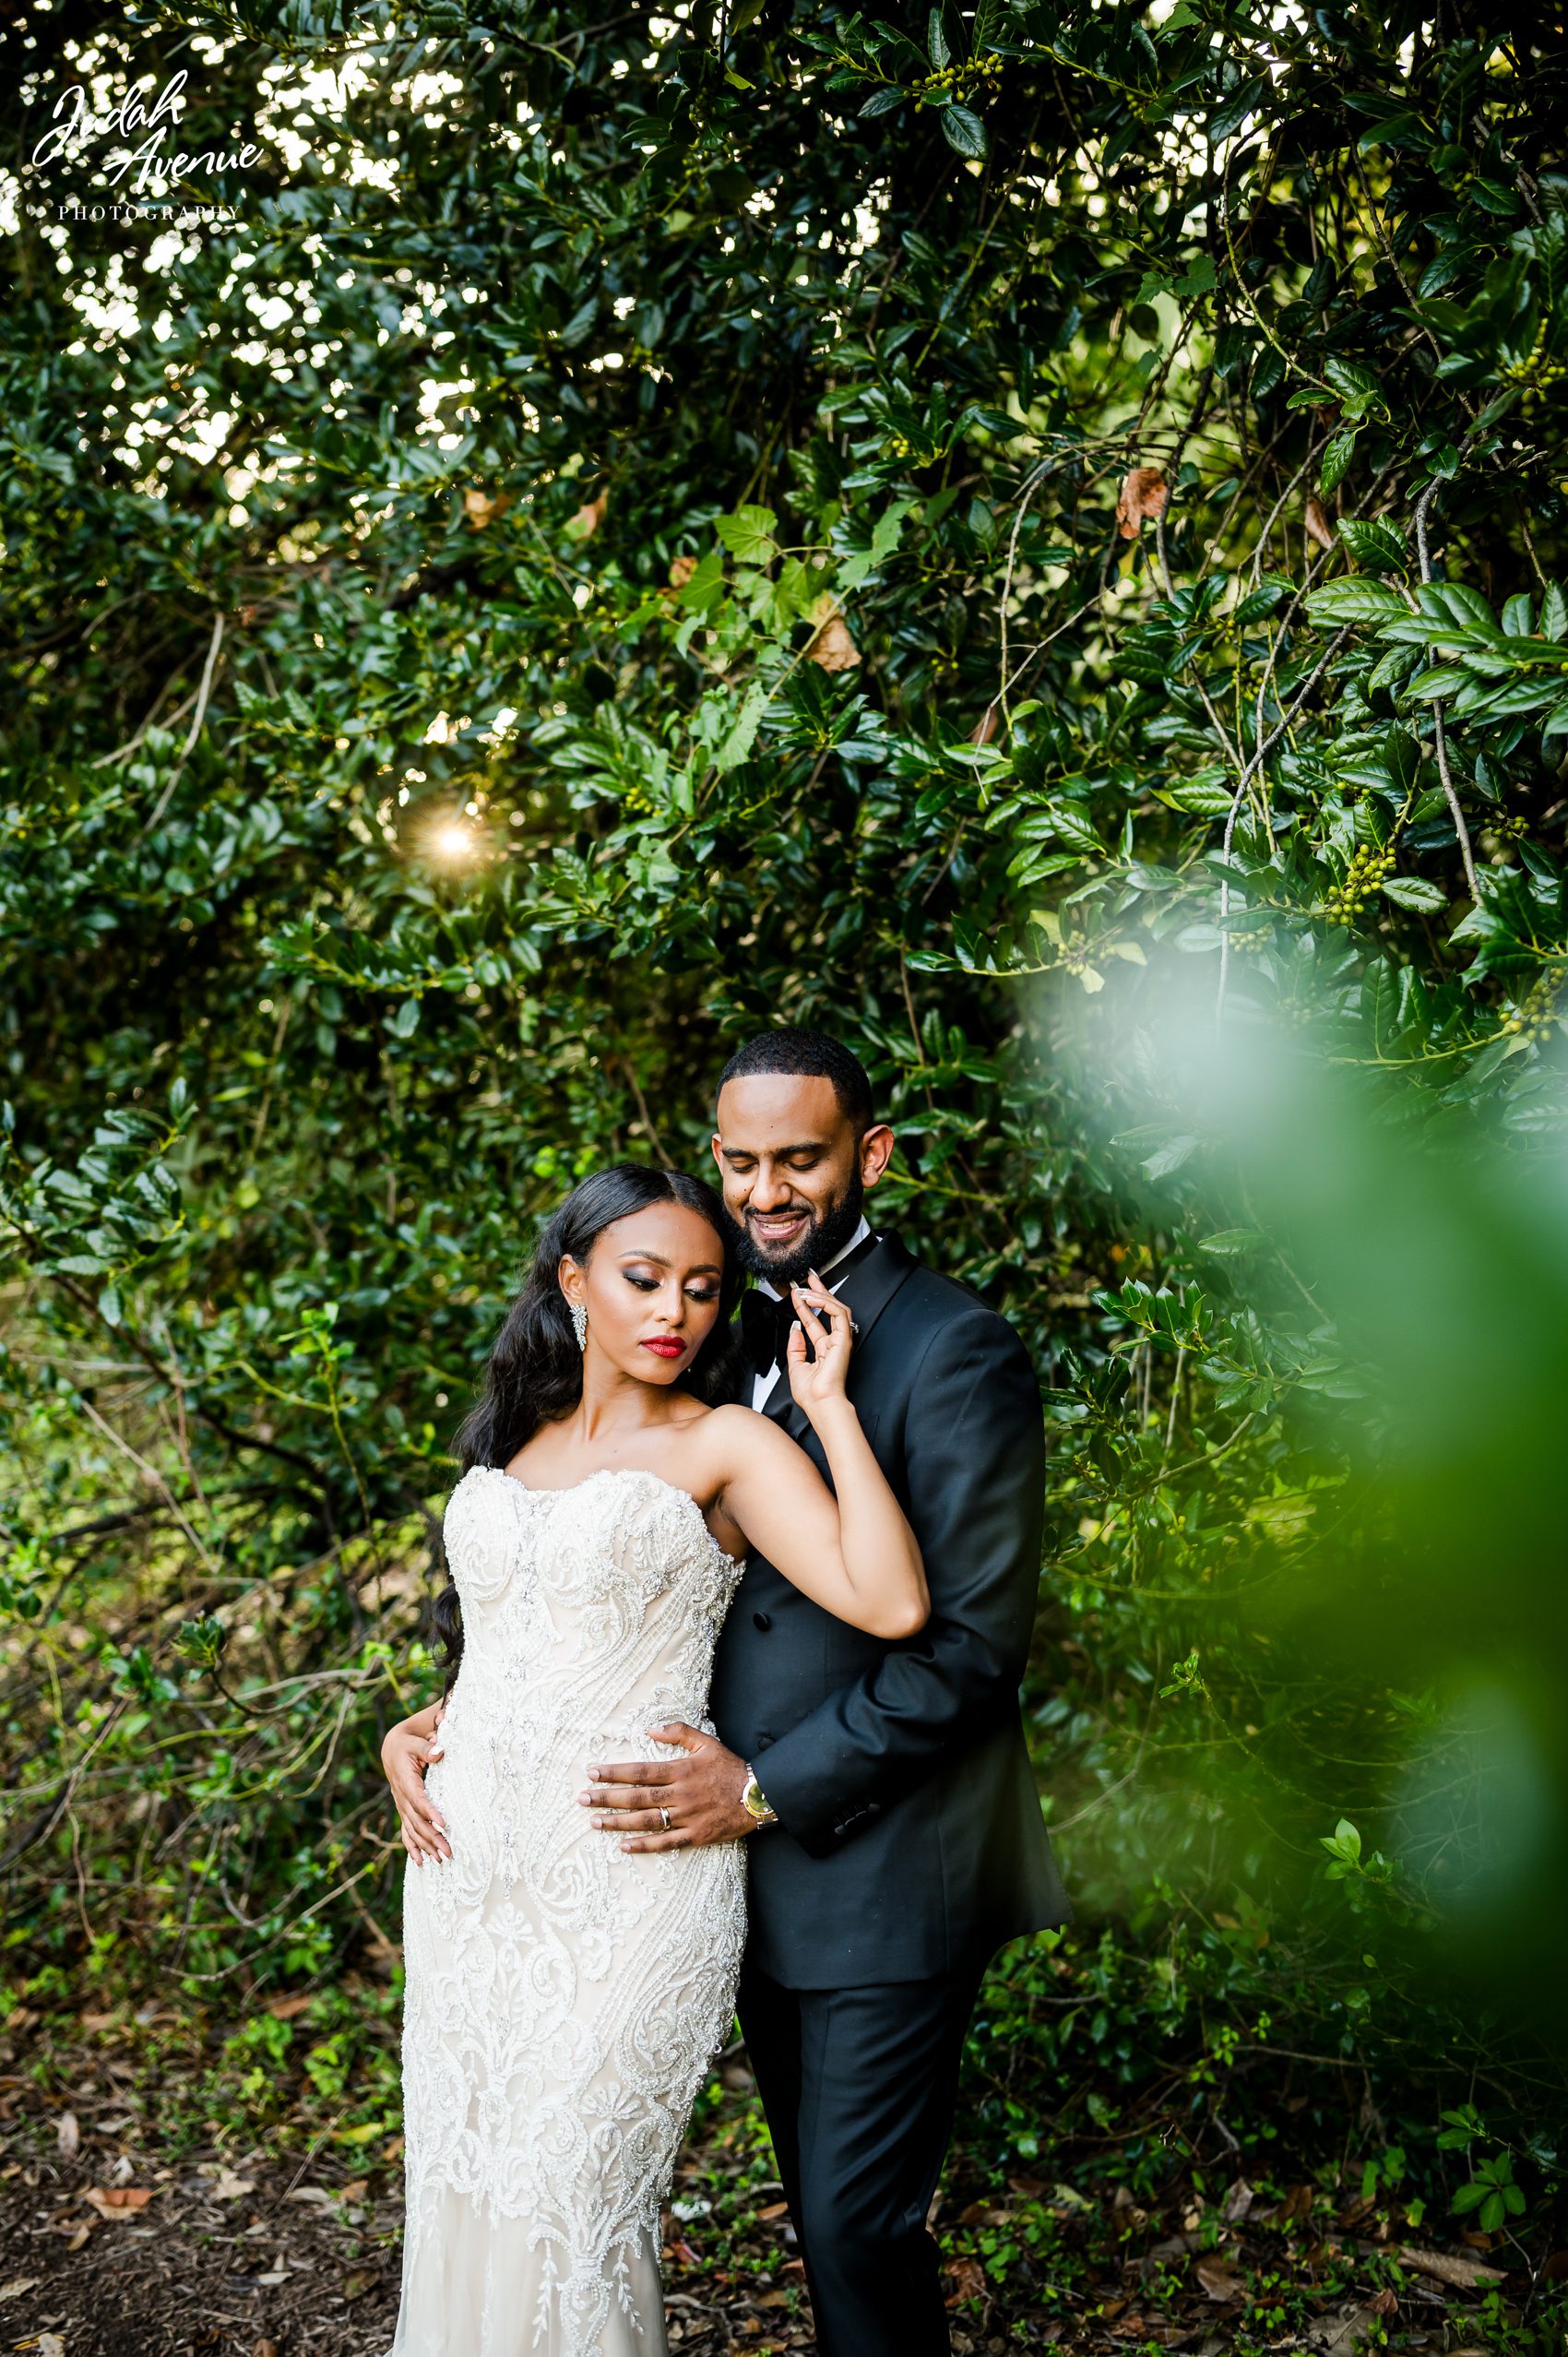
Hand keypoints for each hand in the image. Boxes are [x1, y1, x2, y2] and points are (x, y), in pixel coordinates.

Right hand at [381, 1706, 449, 1865]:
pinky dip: (412, 1847)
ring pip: (412, 1829)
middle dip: (432, 1838)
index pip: (418, 1799)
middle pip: (417, 1821)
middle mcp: (401, 1796)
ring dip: (426, 1846)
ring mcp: (401, 1805)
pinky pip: (406, 1831)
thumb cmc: (407, 1742)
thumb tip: (439, 1752)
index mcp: (405, 1780)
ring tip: (441, 1860)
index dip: (430, 1812)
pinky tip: (420, 1862)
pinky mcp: (403, 1808)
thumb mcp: (415, 1740)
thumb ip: (427, 1747)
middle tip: (448, 1851)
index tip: (443, 1824)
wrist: (391, 1748)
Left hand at [578, 1722, 755, 1850]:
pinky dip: (643, 1846)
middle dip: (606, 1798)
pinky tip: (623, 1846)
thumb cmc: (730, 1768)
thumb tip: (651, 1728)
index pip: (640, 1771)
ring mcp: (686, 1818)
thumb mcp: (707, 1742)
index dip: (614, 1772)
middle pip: (637, 1797)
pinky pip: (665, 1843)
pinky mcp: (694, 1836)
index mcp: (681, 1770)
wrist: (759, 1796)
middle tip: (582, 1799)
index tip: (592, 1772)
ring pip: (646, 1821)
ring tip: (594, 1822)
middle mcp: (680, 1795)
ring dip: (618, 1822)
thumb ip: (679, 1733)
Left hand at [785, 1269, 853, 1418]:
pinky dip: (824, 1303)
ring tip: (804, 1289)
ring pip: (836, 1308)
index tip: (795, 1295)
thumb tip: (795, 1328)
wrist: (820, 1403)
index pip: (814, 1321)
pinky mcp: (844, 1339)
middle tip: (809, 1278)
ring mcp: (841, 1340)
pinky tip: (811, 1299)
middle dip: (818, 1292)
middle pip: (828, 1310)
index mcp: (824, 1349)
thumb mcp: (795, 1366)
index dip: (804, 1306)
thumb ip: (795, 1347)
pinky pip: (838, 1313)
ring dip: (819, 1295)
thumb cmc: (812, 1394)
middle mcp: (834, 1342)